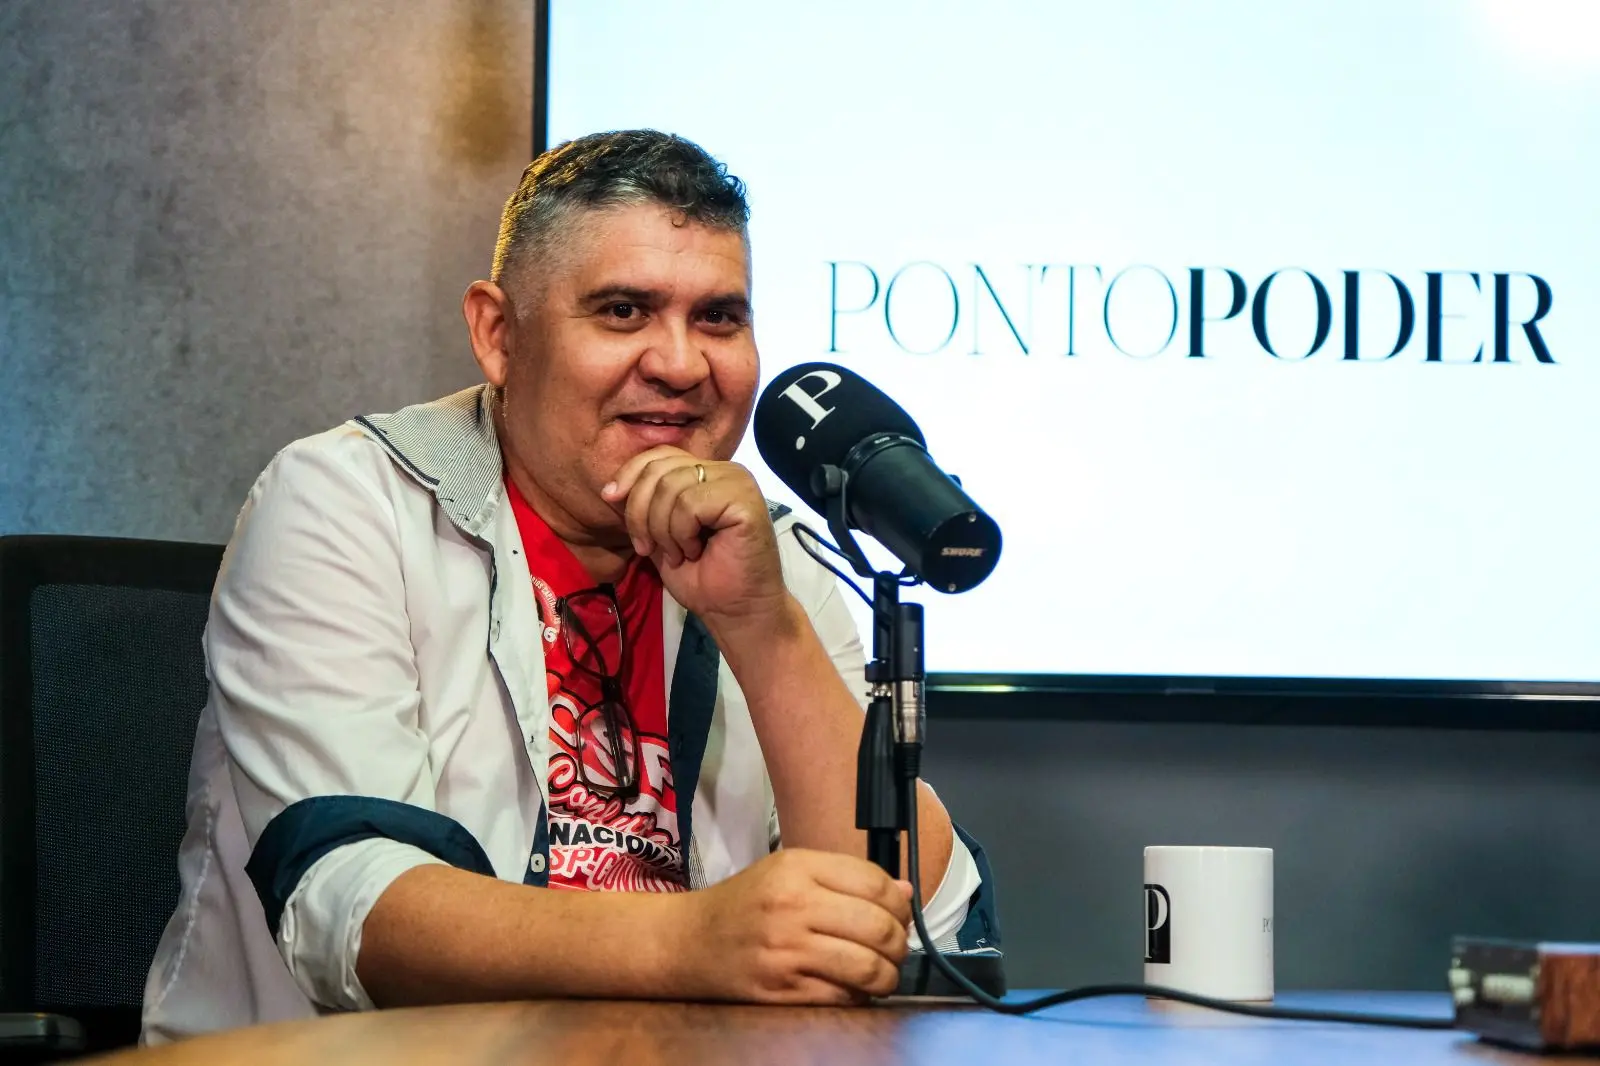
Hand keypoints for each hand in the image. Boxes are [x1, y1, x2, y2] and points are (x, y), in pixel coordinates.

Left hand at [601, 446, 787, 626]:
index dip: (630, 475)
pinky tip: (694, 552)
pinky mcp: (744, 500)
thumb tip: (611, 488)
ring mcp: (737, 483)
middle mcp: (724, 471)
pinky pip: (691, 504)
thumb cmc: (701, 577)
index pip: (659, 454)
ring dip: (662, 530)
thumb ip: (645, 505)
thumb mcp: (660, 534)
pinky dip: (682, 533)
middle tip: (648, 547)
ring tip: (678, 554)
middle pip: (660, 470)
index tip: (610, 499)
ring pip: (672, 487)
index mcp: (707, 473)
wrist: (734, 611)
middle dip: (640, 512)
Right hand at [678, 849, 911, 1004]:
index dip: (899, 903)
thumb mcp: (788, 872)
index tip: (900, 914)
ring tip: (884, 973)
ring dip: (888, 975)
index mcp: (797, 868)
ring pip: (866, 967)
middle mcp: (793, 906)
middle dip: (899, 943)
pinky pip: (841, 997)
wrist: (687, 941)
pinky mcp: (780, 990)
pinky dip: (860, 996)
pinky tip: (856, 989)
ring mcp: (786, 951)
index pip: (874, 882)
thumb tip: (904, 893)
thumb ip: (846, 878)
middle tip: (897, 948)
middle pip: (877, 927)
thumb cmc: (744, 903)